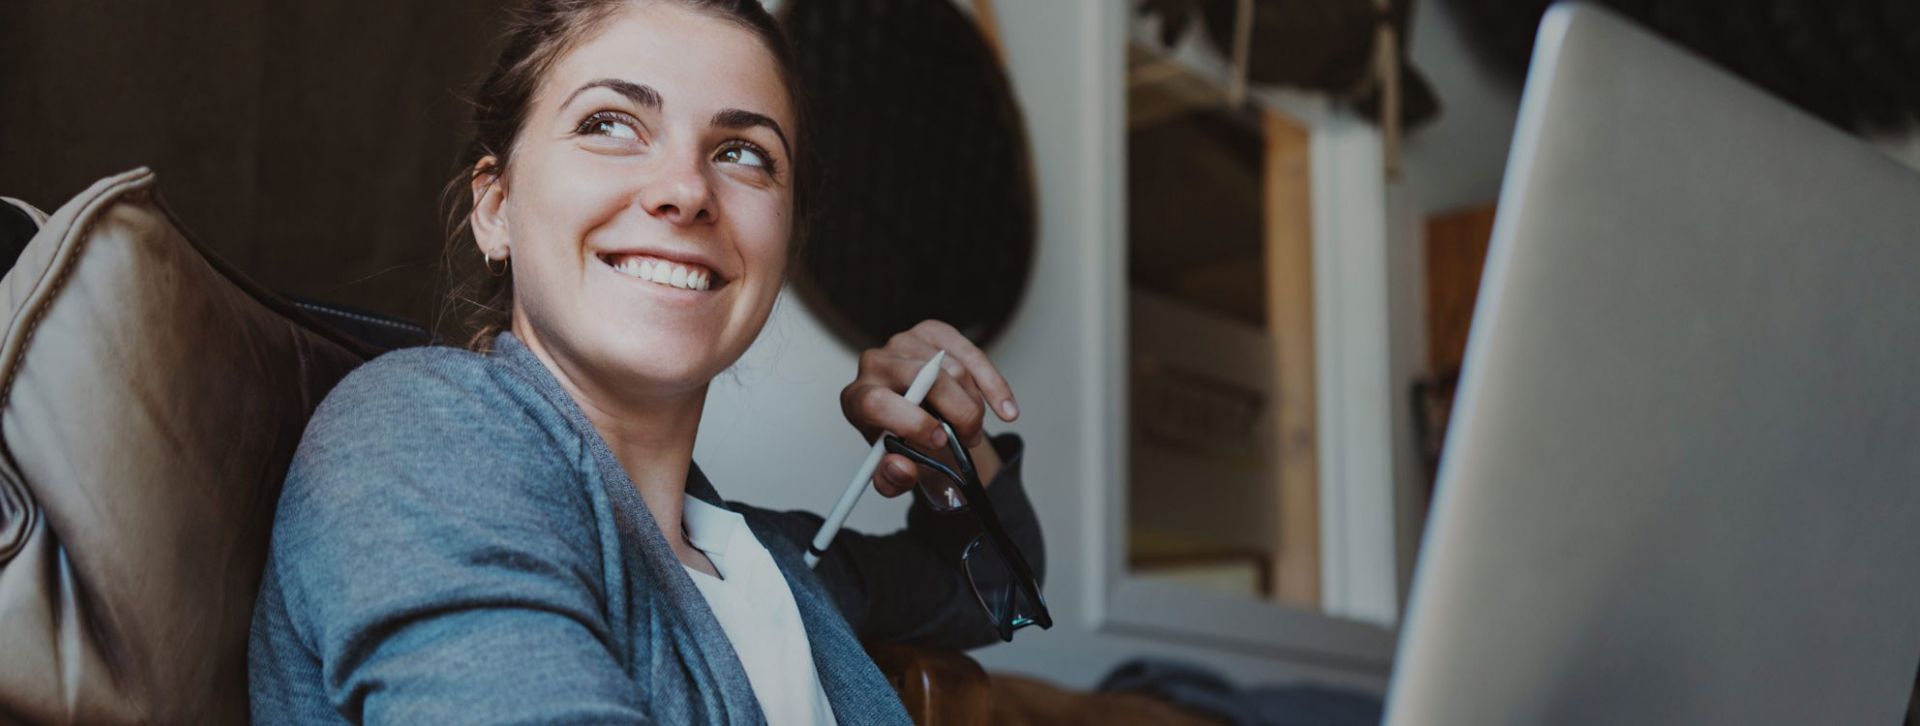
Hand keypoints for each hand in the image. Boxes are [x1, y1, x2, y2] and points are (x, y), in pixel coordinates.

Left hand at [840, 320, 1019, 496]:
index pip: (876, 402)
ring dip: (974, 406)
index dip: (911, 422)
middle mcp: (875, 364)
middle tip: (968, 439)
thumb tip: (902, 467)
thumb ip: (892, 479)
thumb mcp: (893, 469)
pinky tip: (1006, 409)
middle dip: (957, 412)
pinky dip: (994, 385)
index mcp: (857, 399)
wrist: (915, 416)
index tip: (941, 440)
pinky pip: (971, 355)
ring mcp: (904, 343)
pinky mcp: (933, 332)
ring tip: (971, 430)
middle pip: (923, 378)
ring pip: (954, 370)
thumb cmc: (900, 440)